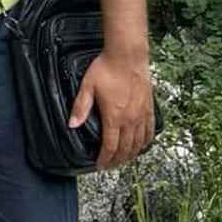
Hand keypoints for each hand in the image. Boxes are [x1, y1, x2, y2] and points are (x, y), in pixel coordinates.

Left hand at [69, 47, 154, 168]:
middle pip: (126, 148)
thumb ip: (80, 107)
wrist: (127, 55)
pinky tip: (142, 145)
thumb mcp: (87, 87)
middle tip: (110, 166)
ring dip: (131, 154)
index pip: (110, 146)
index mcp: (114, 117)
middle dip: (117, 160)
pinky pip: (150, 130)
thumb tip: (71, 125)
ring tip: (123, 160)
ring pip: (139, 142)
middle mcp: (130, 118)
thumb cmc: (106, 69)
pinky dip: (146, 141)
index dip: (105, 159)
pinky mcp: (150, 107)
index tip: (100, 166)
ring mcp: (142, 114)